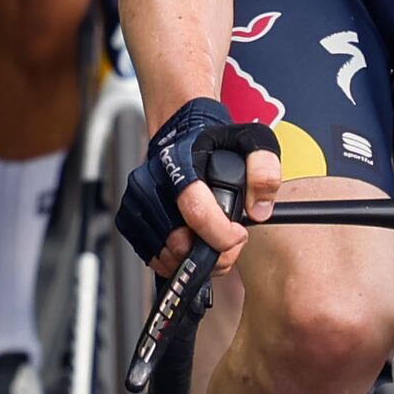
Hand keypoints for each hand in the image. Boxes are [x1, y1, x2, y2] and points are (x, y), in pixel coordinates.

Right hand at [118, 94, 281, 267]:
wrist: (181, 133)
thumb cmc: (213, 141)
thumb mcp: (251, 142)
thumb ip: (263, 170)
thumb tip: (259, 209)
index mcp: (178, 164)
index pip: (197, 212)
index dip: (223, 235)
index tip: (239, 234)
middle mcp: (151, 183)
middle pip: (180, 243)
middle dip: (213, 253)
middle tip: (228, 242)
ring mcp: (137, 202)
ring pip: (166, 255)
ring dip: (195, 260)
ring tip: (212, 243)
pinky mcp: (129, 218)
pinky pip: (152, 256)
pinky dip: (175, 259)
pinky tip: (191, 243)